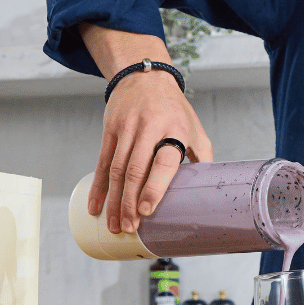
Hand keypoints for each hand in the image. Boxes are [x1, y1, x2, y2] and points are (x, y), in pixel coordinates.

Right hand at [90, 70, 212, 232]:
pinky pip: (101, 162)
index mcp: (175, 129)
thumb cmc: (174, 108)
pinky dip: (97, 187)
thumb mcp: (194, 127)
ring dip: (114, 200)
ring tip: (114, 225)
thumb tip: (208, 189)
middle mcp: (149, 128)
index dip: (154, 187)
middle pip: (135, 169)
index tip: (147, 210)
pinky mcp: (110, 129)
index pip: (164, 161)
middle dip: (130, 202)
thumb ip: (202, 156)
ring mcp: (127, 128)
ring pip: (117, 169)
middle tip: (129, 227)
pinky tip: (95, 206)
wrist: (144, 77)